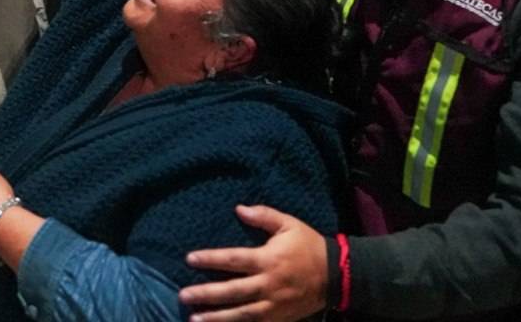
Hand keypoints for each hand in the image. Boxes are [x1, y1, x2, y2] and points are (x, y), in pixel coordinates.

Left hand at [180, 205, 327, 321]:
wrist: (336, 276)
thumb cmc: (308, 246)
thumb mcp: (289, 224)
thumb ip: (264, 216)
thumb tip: (239, 209)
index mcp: (268, 260)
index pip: (234, 259)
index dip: (211, 259)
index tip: (189, 258)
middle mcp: (268, 284)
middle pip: (233, 291)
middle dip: (207, 294)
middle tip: (183, 295)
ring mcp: (273, 305)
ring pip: (241, 314)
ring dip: (217, 318)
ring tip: (194, 320)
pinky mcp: (278, 318)